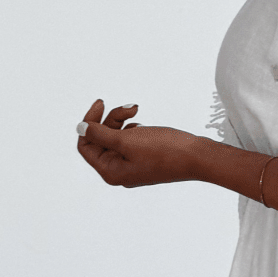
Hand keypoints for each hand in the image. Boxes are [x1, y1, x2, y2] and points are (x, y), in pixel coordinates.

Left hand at [75, 99, 201, 189]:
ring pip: (115, 137)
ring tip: (136, 110)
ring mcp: (132, 166)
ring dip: (122, 120)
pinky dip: (132, 128)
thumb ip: (100, 135)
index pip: (86, 145)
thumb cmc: (165, 150)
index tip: (100, 103)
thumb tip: (80, 129)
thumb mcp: (127, 140)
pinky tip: (142, 124)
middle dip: (110, 119)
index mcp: (111, 172)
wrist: (197, 157)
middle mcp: (119, 172)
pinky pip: (129, 140)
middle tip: (129, 107)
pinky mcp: (144, 159)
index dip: (89, 123)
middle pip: (100, 140)